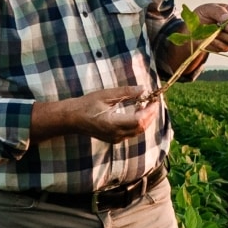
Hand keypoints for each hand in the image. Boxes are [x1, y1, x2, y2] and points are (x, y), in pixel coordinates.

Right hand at [35, 84, 159, 142]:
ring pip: (138, 131)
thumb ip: (126, 92)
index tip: (155, 99)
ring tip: (147, 104)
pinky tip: (137, 111)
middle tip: (155, 101)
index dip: (150, 110)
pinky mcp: (114, 139)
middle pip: (141, 128)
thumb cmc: (87, 104)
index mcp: (113, 124)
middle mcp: (116, 134)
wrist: (72, 118)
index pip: (139, 120)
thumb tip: (143, 89)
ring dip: (145, 119)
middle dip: (151, 115)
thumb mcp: (106, 95)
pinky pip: (131, 132)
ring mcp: (115, 139)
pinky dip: (138, 123)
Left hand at [188, 3, 227, 54]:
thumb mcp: (208, 9)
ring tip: (215, 31)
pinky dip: (217, 42)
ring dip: (225, 36)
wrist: (192, 29)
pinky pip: (226, 47)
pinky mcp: (226, 46)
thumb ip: (219, 12)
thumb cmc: (203, 15)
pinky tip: (210, 37)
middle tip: (225, 27)